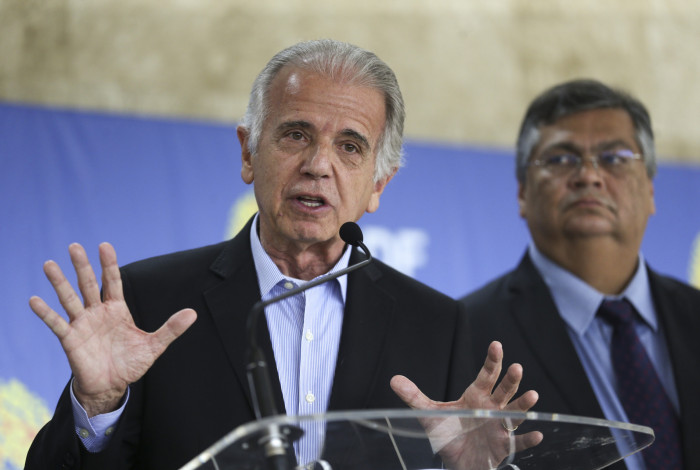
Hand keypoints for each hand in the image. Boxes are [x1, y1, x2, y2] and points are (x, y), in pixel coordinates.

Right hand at [29, 242, 196, 416]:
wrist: (112, 386)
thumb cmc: (131, 363)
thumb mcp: (154, 345)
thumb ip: (171, 328)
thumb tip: (193, 313)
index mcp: (117, 309)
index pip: (112, 281)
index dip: (109, 264)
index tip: (104, 245)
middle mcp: (97, 312)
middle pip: (88, 284)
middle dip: (82, 265)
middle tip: (74, 246)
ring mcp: (82, 324)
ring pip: (70, 298)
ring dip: (59, 282)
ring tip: (49, 264)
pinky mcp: (71, 339)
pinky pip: (56, 324)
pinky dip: (46, 313)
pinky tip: (35, 300)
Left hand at [391, 341, 542, 468]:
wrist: (456, 461)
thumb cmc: (447, 432)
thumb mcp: (429, 414)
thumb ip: (414, 396)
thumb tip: (394, 380)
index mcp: (476, 396)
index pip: (486, 375)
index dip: (492, 360)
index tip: (496, 345)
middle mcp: (492, 408)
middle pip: (504, 390)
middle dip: (511, 379)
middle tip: (517, 367)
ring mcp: (500, 426)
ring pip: (515, 412)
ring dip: (524, 404)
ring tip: (532, 395)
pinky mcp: (504, 445)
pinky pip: (519, 441)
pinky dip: (527, 438)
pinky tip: (537, 433)